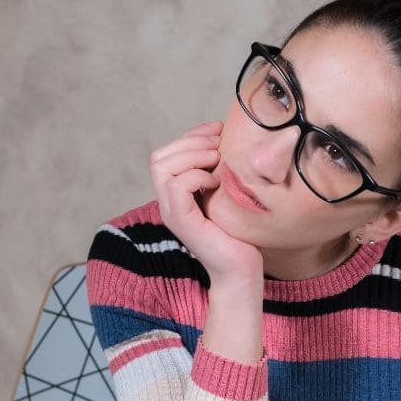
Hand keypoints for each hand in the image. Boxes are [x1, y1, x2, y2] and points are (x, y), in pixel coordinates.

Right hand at [150, 121, 262, 283]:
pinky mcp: (182, 222)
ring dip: (193, 156)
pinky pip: (177, 185)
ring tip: (217, 163)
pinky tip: (216, 182)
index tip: (219, 131)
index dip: (191, 135)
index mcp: (175, 194)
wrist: (241, 269)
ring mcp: (172, 212)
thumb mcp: (226, 192)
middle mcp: (168, 202)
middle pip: (159, 157)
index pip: (166, 153)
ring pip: (162, 167)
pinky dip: (197, 176)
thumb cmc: (239, 233)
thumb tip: (225, 136)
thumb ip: (217, 170)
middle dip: (191, 142)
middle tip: (219, 146)